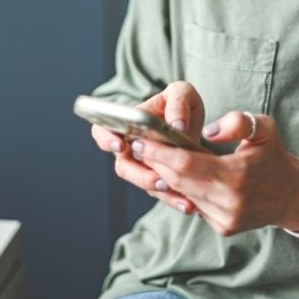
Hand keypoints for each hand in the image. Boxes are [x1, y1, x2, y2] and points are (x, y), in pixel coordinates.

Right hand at [90, 82, 206, 213]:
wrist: (195, 124)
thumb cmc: (180, 104)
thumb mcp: (183, 94)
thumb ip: (178, 103)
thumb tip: (176, 125)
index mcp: (127, 123)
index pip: (103, 130)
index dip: (106, 139)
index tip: (120, 145)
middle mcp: (131, 147)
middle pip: (123, 165)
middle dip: (138, 175)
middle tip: (157, 178)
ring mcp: (144, 166)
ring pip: (142, 183)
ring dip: (156, 189)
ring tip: (173, 188)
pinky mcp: (160, 180)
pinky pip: (161, 194)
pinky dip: (173, 199)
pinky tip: (188, 204)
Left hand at [134, 110, 298, 235]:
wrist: (293, 196)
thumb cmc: (275, 156)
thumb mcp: (264, 128)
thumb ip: (237, 122)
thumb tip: (208, 130)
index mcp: (237, 176)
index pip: (186, 165)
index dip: (160, 153)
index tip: (141, 140)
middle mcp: (229, 202)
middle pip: (179, 181)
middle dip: (156, 162)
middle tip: (139, 144)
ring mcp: (225, 219)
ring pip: (183, 194)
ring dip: (165, 176)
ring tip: (152, 157)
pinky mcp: (223, 227)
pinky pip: (194, 205)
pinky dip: (182, 190)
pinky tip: (173, 175)